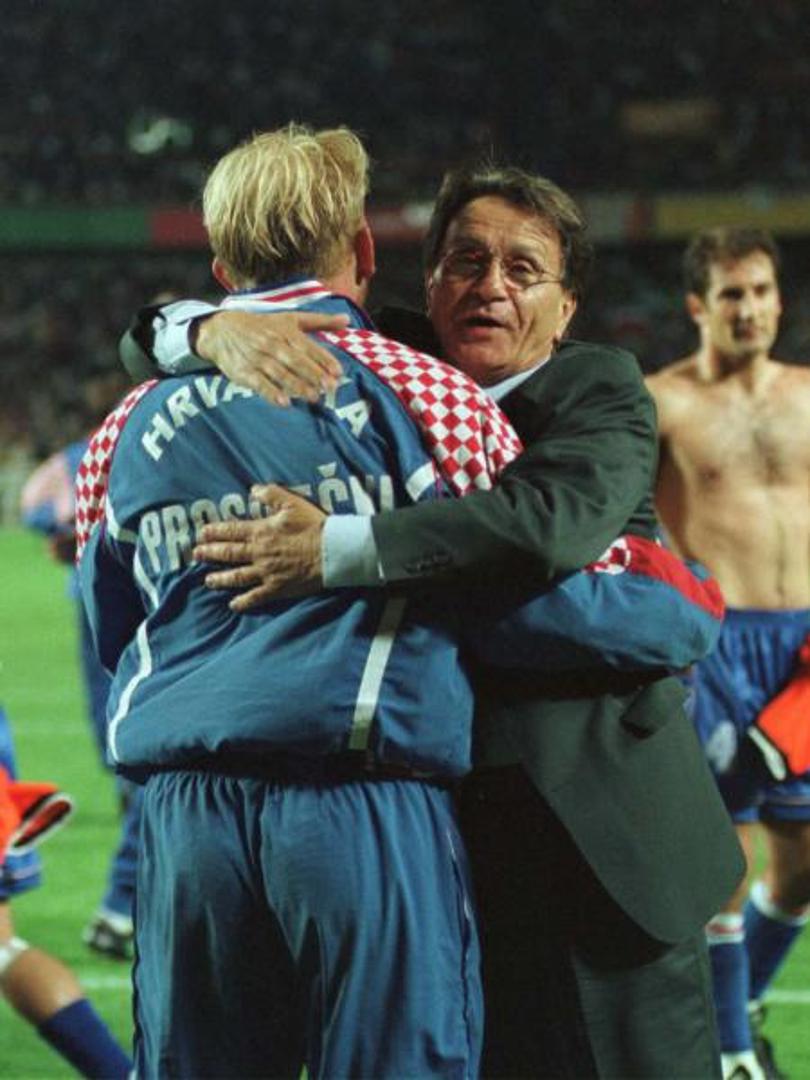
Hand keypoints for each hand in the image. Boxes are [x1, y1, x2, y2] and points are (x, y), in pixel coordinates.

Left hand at [192, 484, 326, 609]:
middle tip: (196, 555)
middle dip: (210, 554)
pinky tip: (233, 604)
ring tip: (208, 580)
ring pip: (237, 576)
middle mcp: (259, 553)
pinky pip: (256, 597)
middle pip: (229, 554)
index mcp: (261, 532)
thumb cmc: (314, 526)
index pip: (232, 531)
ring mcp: (266, 573)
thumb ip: (271, 494)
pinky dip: (243, 602)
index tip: (201, 534)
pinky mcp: (277, 588)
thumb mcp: (293, 502)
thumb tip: (253, 489)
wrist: (332, 551)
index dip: (215, 532)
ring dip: (220, 578)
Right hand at [195, 310, 346, 405]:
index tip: (338, 372)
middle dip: (314, 374)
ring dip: (297, 385)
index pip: (308, 346)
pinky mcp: (244, 371)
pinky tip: (284, 402)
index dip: (323, 359)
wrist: (222, 329)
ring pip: (280, 373)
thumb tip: (347, 320)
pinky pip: (259, 383)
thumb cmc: (263, 325)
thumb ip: (319, 321)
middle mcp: (273, 343)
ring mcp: (258, 358)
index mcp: (286, 331)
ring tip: (314, 397)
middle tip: (330, 388)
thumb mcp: (290, 319)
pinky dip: (271, 393)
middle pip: (296, 360)